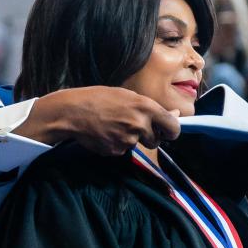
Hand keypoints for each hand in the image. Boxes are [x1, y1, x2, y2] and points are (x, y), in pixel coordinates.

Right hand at [21, 86, 180, 154]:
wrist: (72, 112)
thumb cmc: (99, 99)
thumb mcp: (128, 96)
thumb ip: (152, 108)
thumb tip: (175, 115)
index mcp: (146, 107)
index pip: (173, 127)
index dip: (172, 131)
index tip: (168, 132)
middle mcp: (140, 125)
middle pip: (156, 140)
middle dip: (150, 136)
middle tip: (134, 126)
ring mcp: (128, 140)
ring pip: (137, 144)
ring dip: (131, 138)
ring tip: (114, 125)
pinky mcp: (116, 151)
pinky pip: (123, 150)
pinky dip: (117, 143)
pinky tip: (105, 132)